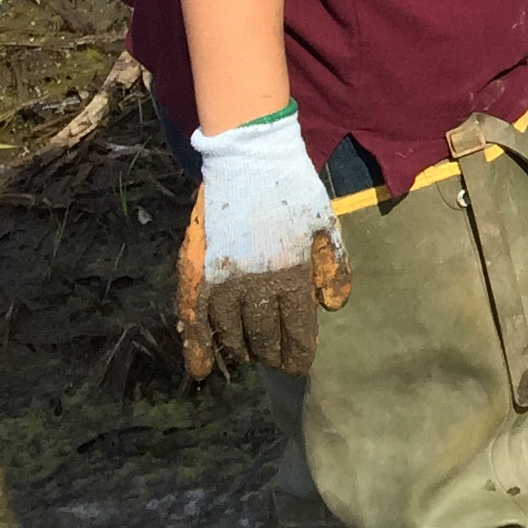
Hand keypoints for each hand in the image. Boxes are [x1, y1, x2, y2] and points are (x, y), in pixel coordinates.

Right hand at [177, 104, 348, 377]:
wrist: (249, 159)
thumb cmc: (294, 191)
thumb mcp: (326, 226)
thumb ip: (331, 267)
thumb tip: (333, 307)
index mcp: (291, 274)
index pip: (296, 328)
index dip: (298, 351)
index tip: (300, 364)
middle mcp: (255, 284)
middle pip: (261, 335)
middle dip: (270, 353)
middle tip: (275, 360)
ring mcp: (222, 279)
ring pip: (230, 331)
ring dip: (241, 348)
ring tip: (249, 354)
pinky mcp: (197, 271)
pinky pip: (194, 318)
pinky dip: (196, 346)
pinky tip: (200, 368)